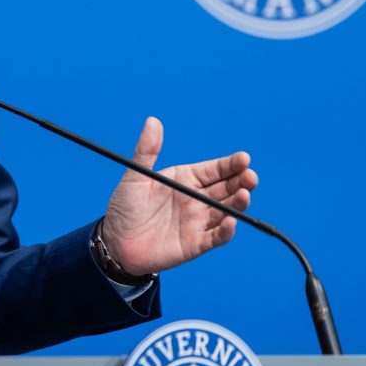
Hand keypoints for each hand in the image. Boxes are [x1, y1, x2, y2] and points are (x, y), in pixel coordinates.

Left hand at [101, 117, 256, 275]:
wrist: (114, 241)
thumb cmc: (125, 207)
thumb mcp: (135, 177)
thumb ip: (146, 151)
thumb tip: (152, 121)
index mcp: (186, 180)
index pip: (214, 170)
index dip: (231, 164)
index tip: (244, 158)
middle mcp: (196, 199)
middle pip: (226, 189)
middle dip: (241, 182)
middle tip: (250, 176)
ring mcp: (198, 222)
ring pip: (225, 211)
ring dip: (237, 203)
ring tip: (244, 194)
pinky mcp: (195, 244)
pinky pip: (215, 238)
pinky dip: (225, 231)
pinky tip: (231, 222)